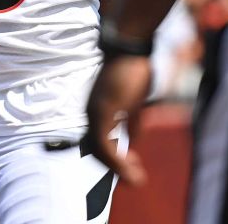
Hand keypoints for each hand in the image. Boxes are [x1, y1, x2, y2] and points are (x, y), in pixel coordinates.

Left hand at [84, 55, 152, 184]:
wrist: (130, 47)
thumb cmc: (132, 70)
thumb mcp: (134, 102)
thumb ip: (131, 122)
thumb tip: (133, 142)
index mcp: (97, 111)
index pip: (99, 143)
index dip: (113, 159)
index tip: (132, 168)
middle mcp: (91, 112)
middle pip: (97, 150)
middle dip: (115, 169)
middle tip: (135, 180)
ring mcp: (95, 112)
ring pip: (100, 150)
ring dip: (118, 168)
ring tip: (136, 179)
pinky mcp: (102, 110)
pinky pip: (104, 143)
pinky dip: (117, 160)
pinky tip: (130, 167)